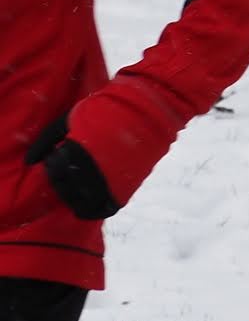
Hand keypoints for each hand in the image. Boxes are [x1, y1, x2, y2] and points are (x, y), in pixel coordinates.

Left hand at [0, 114, 115, 232]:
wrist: (147, 112)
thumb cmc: (106, 110)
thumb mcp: (71, 117)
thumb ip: (47, 139)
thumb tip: (28, 161)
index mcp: (77, 152)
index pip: (54, 170)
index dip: (52, 164)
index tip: (58, 154)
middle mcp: (91, 171)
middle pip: (64, 188)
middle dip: (60, 180)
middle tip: (68, 168)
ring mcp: (108, 182)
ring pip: (81, 204)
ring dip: (73, 197)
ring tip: (77, 183)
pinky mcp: (124, 189)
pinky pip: (103, 210)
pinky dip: (92, 209)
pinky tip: (88, 200)